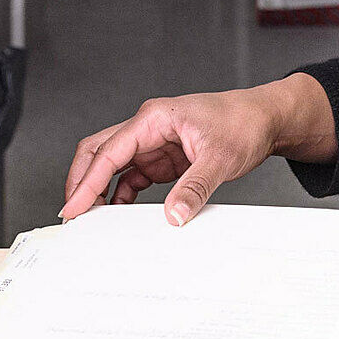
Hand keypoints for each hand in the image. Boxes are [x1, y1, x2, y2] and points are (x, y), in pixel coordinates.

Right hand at [59, 73, 336, 225]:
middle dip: (82, 182)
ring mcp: (154, 142)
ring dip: (100, 190)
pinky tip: (119, 213)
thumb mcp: (220, 159)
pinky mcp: (164, 157)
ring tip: (91, 220)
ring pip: (113, 165)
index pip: (109, 151)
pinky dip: (121, 194)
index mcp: (154, 119)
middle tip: (72, 214)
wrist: (265, 119)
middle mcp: (148, 128)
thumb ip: (194, 188)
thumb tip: (173, 216)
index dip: (87, 182)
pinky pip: (133, 176)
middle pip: (99, 152)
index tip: (74, 207)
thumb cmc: (243, 123)